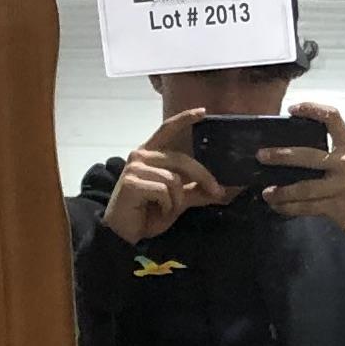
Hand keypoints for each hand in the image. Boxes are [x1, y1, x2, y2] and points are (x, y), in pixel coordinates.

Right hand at [101, 110, 219, 243]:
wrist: (123, 234)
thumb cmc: (147, 214)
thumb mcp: (176, 201)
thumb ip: (195, 191)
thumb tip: (221, 190)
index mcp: (150, 154)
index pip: (167, 129)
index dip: (184, 118)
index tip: (203, 112)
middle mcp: (141, 155)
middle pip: (182, 160)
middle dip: (203, 178)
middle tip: (218, 193)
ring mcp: (134, 167)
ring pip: (174, 179)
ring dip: (177, 200)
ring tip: (165, 209)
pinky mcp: (131, 182)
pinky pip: (163, 191)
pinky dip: (166, 205)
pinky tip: (154, 210)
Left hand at [259, 104, 344, 240]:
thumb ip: (335, 157)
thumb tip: (296, 156)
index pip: (333, 119)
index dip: (312, 109)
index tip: (292, 109)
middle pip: (308, 156)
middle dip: (281, 156)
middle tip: (261, 156)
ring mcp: (342, 186)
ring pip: (303, 187)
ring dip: (281, 191)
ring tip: (267, 193)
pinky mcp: (336, 207)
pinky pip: (306, 207)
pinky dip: (289, 208)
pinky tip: (279, 207)